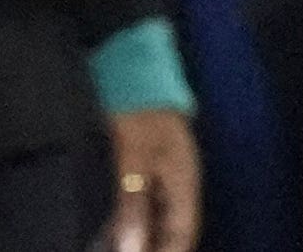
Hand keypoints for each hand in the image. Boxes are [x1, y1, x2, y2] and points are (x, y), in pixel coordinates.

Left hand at [103, 107, 199, 251]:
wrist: (134, 69)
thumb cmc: (139, 112)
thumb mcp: (133, 159)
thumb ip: (134, 205)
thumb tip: (133, 248)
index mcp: (184, 184)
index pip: (184, 232)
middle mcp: (179, 182)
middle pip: (172, 227)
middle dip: (155, 245)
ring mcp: (164, 172)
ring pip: (158, 215)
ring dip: (144, 233)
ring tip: (122, 247)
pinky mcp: (147, 163)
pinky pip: (146, 200)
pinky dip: (134, 216)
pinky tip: (118, 227)